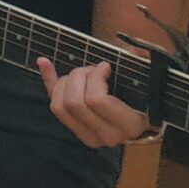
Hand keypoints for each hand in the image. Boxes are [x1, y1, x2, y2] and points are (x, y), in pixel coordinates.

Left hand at [38, 57, 152, 149]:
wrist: (141, 112)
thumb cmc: (144, 91)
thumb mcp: (144, 78)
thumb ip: (135, 64)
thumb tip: (128, 51)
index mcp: (130, 125)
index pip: (97, 100)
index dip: (95, 77)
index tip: (105, 66)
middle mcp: (109, 136)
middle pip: (74, 102)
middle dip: (79, 76)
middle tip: (91, 69)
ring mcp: (90, 137)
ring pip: (59, 106)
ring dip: (66, 81)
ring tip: (82, 73)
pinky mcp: (76, 131)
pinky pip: (54, 105)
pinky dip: (48, 80)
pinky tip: (44, 62)